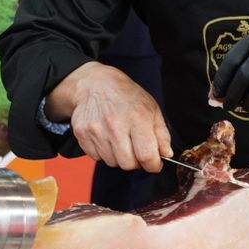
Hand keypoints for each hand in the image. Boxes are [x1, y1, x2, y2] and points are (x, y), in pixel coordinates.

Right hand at [55, 63, 171, 171]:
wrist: (96, 84)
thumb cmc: (126, 96)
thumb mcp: (151, 109)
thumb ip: (161, 134)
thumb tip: (166, 154)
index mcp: (137, 117)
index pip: (147, 155)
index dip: (153, 164)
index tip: (154, 163)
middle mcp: (115, 124)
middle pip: (128, 164)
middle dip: (135, 161)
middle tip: (136, 149)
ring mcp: (96, 129)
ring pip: (112, 162)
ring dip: (118, 156)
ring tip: (119, 139)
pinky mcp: (82, 133)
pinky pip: (96, 157)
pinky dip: (103, 152)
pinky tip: (106, 137)